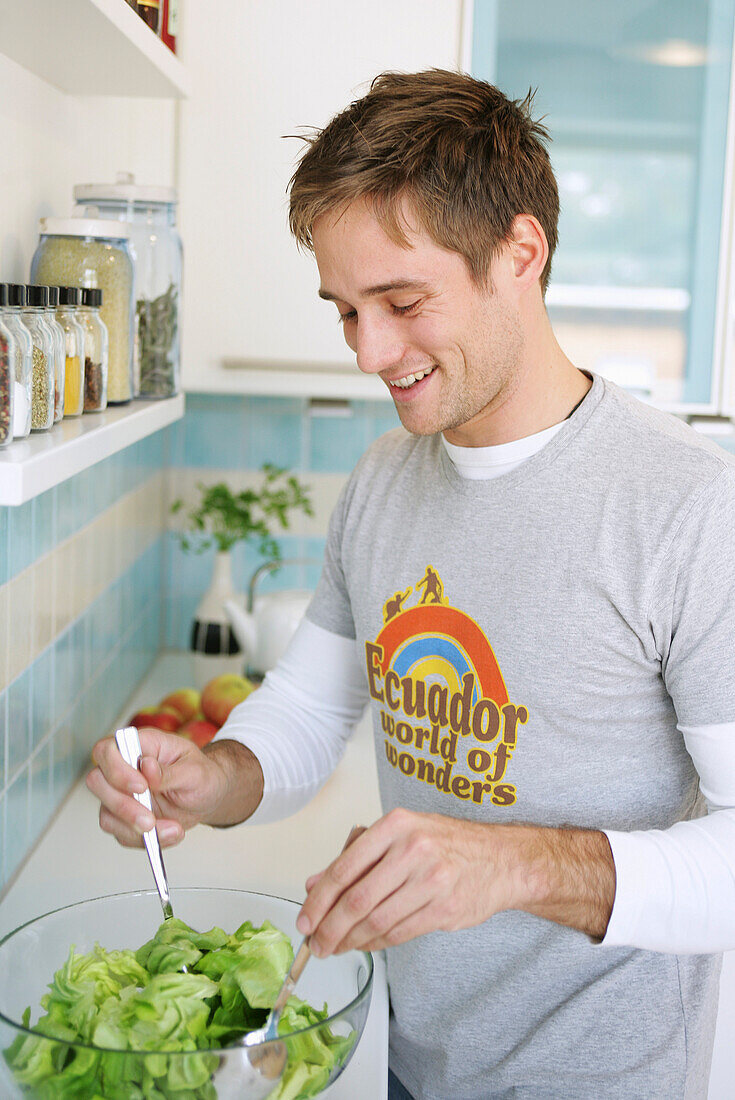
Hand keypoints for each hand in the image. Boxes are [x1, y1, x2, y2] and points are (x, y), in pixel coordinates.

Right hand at [86, 730, 252, 847]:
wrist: (208, 797)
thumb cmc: (202, 776)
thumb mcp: (196, 771)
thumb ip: (169, 771)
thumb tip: (145, 766)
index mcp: (141, 745)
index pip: (107, 749)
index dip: (116, 769)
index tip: (141, 787)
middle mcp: (124, 768)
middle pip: (97, 782)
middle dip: (122, 805)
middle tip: (149, 820)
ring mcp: (121, 794)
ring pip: (106, 813)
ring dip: (134, 828)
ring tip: (171, 830)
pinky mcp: (125, 818)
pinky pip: (121, 833)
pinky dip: (143, 840)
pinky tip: (169, 834)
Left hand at [296, 808, 514, 955]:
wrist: (501, 859)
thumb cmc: (445, 844)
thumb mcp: (399, 836)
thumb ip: (356, 859)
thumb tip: (313, 885)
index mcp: (396, 825)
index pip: (345, 868)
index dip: (318, 900)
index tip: (304, 921)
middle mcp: (413, 849)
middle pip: (357, 900)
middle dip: (329, 928)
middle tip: (315, 944)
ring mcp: (432, 880)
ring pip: (377, 921)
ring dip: (350, 941)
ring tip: (336, 947)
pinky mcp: (445, 909)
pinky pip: (398, 934)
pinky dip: (376, 944)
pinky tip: (365, 944)